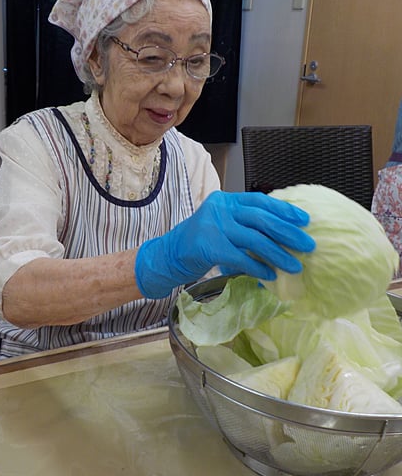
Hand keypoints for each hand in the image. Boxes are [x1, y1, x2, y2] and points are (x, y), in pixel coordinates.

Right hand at [135, 190, 315, 297]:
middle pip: (261, 219)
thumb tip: (282, 235)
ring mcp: (213, 227)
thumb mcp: (222, 225)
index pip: (260, 201)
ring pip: (254, 239)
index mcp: (226, 201)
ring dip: (278, 254)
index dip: (284, 210)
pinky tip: (270, 275)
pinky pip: (240, 258)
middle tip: (307, 244)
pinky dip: (257, 267)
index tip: (304, 220)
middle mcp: (220, 210)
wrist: (169, 255)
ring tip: (294, 265)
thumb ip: (245, 225)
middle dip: (287, 232)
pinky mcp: (208, 246)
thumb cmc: (200, 243)